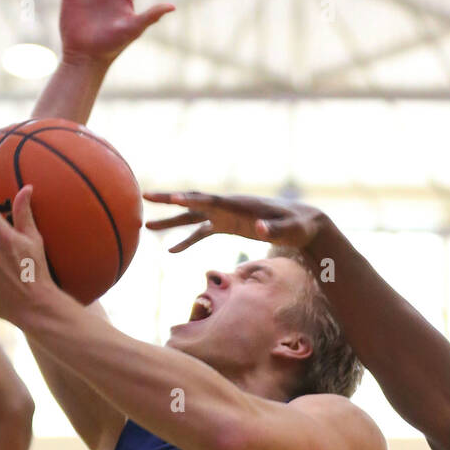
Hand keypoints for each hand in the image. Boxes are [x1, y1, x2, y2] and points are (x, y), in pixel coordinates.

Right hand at [144, 191, 326, 252]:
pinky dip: (187, 240)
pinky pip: (201, 233)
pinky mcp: (228, 226)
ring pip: (192, 217)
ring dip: (171, 222)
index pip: (211, 200)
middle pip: (194, 202)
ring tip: (147, 228)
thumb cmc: (299, 226)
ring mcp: (226, 215)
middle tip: (144, 197)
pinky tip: (171, 252)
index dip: (192, 199)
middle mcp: (228, 206)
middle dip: (169, 200)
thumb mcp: (290, 230)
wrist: (304, 224)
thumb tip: (260, 230)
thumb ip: (275, 229)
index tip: (173, 198)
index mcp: (239, 204)